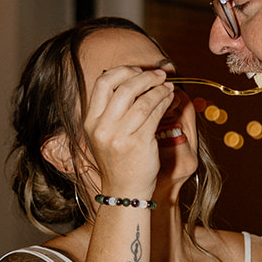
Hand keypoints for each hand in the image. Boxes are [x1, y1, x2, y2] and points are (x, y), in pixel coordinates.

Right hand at [82, 65, 173, 197]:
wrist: (125, 190)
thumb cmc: (119, 160)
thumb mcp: (106, 134)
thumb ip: (113, 110)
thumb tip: (134, 80)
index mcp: (91, 121)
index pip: (102, 83)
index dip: (122, 71)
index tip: (137, 70)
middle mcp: (102, 127)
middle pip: (124, 88)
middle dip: (145, 77)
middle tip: (159, 75)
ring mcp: (120, 136)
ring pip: (142, 100)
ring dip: (158, 89)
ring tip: (168, 86)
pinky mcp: (139, 143)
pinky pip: (154, 114)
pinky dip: (164, 102)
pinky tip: (170, 99)